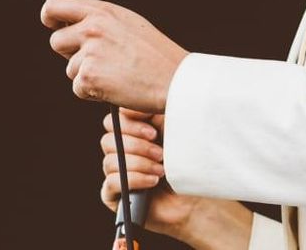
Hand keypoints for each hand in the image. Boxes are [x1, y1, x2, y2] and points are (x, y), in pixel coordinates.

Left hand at [41, 0, 188, 113]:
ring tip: (116, 75)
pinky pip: (78, 88)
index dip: (49, 18)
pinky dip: (93, 92)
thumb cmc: (155, 54)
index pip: (54, 6)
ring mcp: (89, 52)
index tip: (53, 26)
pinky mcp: (89, 76)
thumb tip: (74, 28)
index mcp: (101, 11)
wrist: (174, 79)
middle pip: (56, 42)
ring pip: (70, 69)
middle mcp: (92, 27)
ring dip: (87, 76)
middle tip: (97, 62)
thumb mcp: (128, 24)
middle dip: (70, 54)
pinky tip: (116, 87)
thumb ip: (100, 22)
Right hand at [100, 108, 201, 240]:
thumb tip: (127, 107)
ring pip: (110, 161)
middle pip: (108, 140)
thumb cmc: (187, 161)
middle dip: (137, 146)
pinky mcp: (115, 196)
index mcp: (131, 133)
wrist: (197, 197)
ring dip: (139, 164)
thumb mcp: (171, 128)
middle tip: (160, 153)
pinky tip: (152, 181)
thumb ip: (150, 112)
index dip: (130, 124)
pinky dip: (134, 179)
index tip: (153, 133)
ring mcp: (116, 174)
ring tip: (161, 170)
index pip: (113, 121)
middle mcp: (120, 152)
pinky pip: (111, 183)